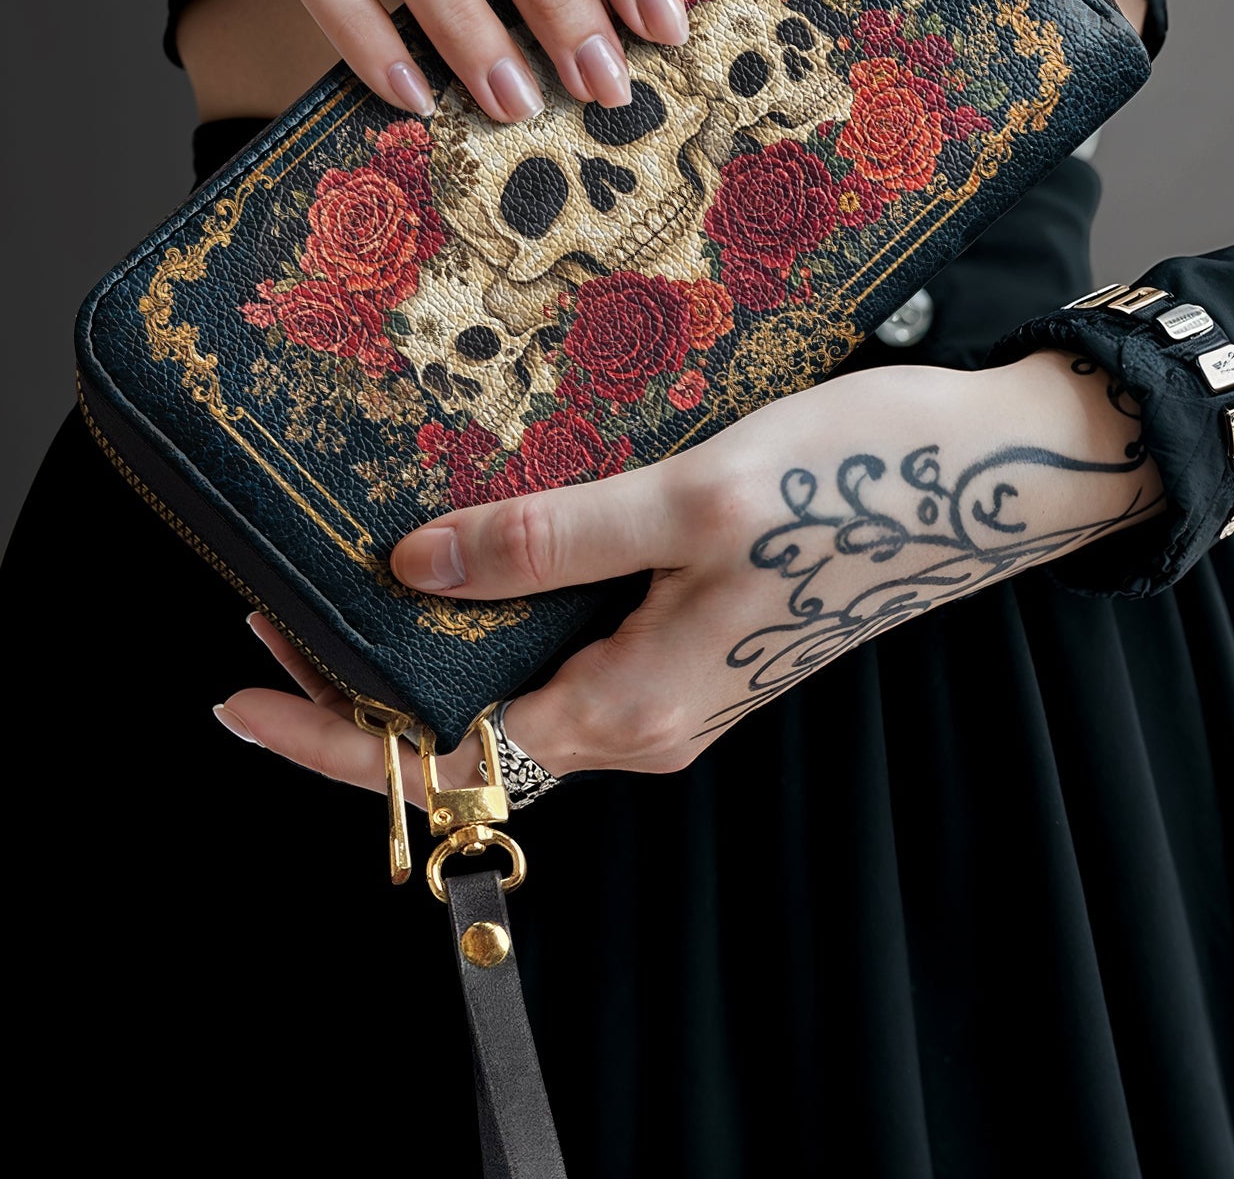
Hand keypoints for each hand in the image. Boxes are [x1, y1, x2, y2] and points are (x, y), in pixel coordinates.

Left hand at [214, 350, 1165, 796]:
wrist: (999, 469)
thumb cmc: (863, 483)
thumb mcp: (696, 500)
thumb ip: (553, 540)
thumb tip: (415, 567)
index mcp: (637, 709)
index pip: (448, 763)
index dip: (330, 737)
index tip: (234, 690)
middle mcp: (646, 709)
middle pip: (465, 729)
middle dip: (355, 689)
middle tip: (261, 607)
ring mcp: (669, 667)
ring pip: (509, 679)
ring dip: (419, 642)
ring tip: (330, 578)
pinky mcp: (691, 618)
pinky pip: (561, 634)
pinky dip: (490, 600)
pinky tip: (455, 540)